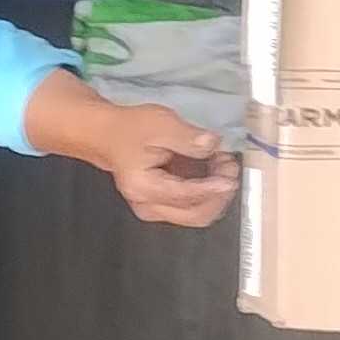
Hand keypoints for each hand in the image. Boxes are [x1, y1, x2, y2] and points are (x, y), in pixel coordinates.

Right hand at [95, 102, 241, 228]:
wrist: (109, 134)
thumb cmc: (129, 128)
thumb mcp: (159, 124)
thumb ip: (187, 137)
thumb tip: (213, 145)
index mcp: (144, 188)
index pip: (185, 195)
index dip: (212, 188)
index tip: (230, 177)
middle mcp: (149, 206)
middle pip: (195, 215)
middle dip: (219, 194)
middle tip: (230, 167)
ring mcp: (156, 209)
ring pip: (197, 213)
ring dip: (216, 193)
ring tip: (224, 163)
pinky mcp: (164, 204)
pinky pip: (193, 205)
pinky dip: (209, 190)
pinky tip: (215, 168)